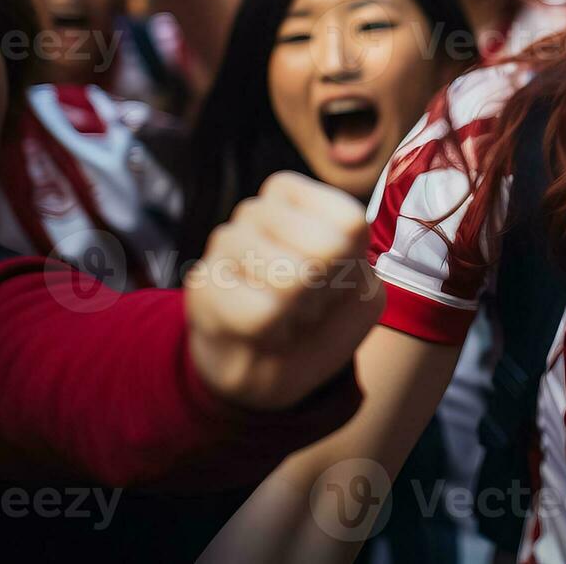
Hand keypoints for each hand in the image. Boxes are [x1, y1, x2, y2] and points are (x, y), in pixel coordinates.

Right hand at [184, 172, 384, 410]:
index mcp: (300, 197)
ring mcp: (226, 242)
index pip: (349, 221)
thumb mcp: (361, 292)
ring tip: (286, 313)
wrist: (270, 367)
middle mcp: (259, 209)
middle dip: (328, 289)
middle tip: (309, 299)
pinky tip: (264, 330)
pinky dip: (277, 332)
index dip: (354, 264)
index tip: (337, 276)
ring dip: (301, 311)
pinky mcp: (204, 283)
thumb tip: (304, 270)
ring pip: (293, 278)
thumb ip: (358, 271)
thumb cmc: (318, 317)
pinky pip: (262, 313)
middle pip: (327, 248)